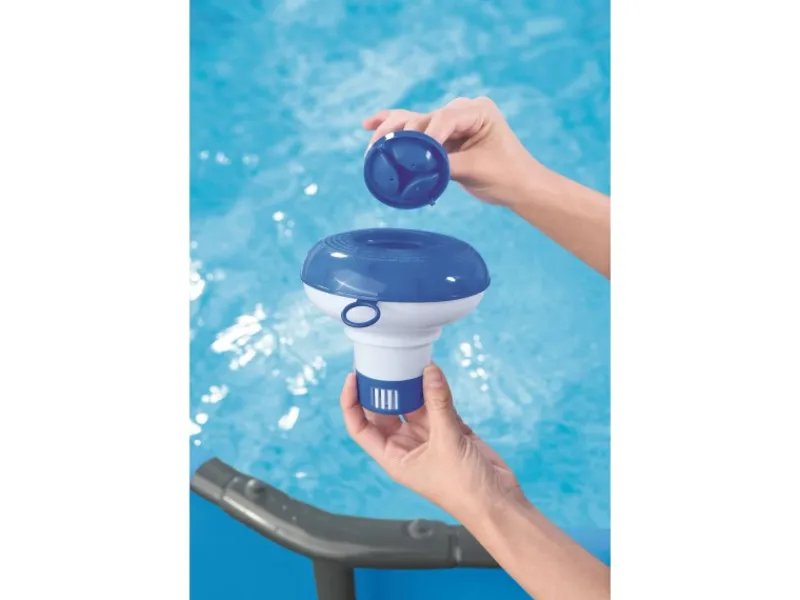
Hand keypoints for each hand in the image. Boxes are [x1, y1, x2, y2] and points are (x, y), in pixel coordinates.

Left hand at [339, 364, 521, 521]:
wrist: (498, 503)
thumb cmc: (465, 490)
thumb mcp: (447, 442)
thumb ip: (439, 404)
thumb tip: (430, 372)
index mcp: (394, 457)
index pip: (361, 427)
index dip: (352, 403)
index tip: (354, 378)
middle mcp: (407, 446)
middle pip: (386, 410)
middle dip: (385, 387)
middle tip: (385, 362)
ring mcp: (429, 437)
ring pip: (413, 404)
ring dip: (413, 385)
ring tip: (410, 361)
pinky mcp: (450, 431)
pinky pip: (438, 404)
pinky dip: (437, 389)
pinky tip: (434, 372)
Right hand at [363, 96, 545, 206]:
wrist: (520, 186)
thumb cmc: (507, 176)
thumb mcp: (477, 171)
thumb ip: (447, 166)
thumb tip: (417, 169)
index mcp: (478, 111)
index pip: (446, 118)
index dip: (427, 136)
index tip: (412, 155)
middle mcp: (463, 112)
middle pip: (425, 117)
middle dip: (402, 131)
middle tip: (380, 145)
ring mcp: (451, 123)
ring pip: (416, 123)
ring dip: (392, 130)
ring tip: (371, 139)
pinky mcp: (443, 137)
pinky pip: (416, 131)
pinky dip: (396, 130)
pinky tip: (369, 124)